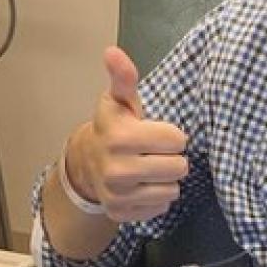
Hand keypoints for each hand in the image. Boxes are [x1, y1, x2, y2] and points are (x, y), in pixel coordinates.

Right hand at [62, 46, 188, 222]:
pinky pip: (161, 208)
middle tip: (155, 152)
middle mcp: (116, 170)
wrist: (86, 163)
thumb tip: (112, 52)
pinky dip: (156, 197)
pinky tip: (142, 185)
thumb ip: (123, 78)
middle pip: (179, 167)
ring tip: (150, 168)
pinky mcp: (121, 214)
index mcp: (119, 138)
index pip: (177, 140)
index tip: (157, 133)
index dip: (172, 135)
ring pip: (173, 190)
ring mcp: (118, 195)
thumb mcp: (119, 101)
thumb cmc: (113, 128)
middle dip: (172, 158)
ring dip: (166, 179)